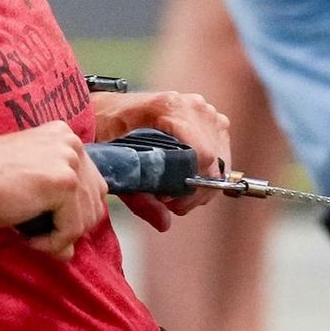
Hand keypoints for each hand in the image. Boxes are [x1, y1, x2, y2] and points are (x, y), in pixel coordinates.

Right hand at [0, 122, 108, 259]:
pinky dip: (53, 243)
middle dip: (70, 227)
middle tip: (38, 235)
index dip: (73, 213)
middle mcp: (72, 143)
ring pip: (86, 219)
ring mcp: (70, 161)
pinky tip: (28, 237)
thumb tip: (71, 251)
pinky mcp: (64, 183)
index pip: (92, 185)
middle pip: (95, 203)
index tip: (46, 222)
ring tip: (30, 234)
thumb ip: (57, 207)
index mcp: (64, 137)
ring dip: (60, 237)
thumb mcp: (28, 188)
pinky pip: (72, 229)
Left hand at [90, 90, 230, 225]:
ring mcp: (208, 113)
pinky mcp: (215, 122)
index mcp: (170, 108)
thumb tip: (164, 223)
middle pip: (213, 164)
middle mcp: (195, 107)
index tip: (165, 199)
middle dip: (192, 191)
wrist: (110, 109)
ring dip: (200, 187)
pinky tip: (183, 180)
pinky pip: (222, 160)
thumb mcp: (115, 164)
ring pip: (220, 166)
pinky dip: (205, 177)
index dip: (187, 186)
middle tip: (167, 201)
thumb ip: (138, 196)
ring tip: (172, 192)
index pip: (202, 155)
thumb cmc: (107, 131)